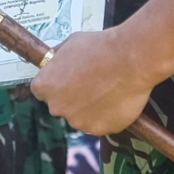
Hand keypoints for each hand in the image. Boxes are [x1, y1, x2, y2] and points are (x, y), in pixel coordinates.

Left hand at [28, 25, 163, 137]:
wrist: (130, 59)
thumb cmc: (100, 47)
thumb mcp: (70, 43)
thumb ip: (57, 58)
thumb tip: (52, 62)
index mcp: (44, 86)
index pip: (42, 91)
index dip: (57, 85)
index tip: (69, 80)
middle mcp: (56, 107)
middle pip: (61, 105)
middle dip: (73, 97)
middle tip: (92, 84)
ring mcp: (78, 121)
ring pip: (81, 116)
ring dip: (90, 108)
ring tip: (108, 90)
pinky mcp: (99, 130)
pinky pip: (101, 124)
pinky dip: (108, 116)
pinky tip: (117, 100)